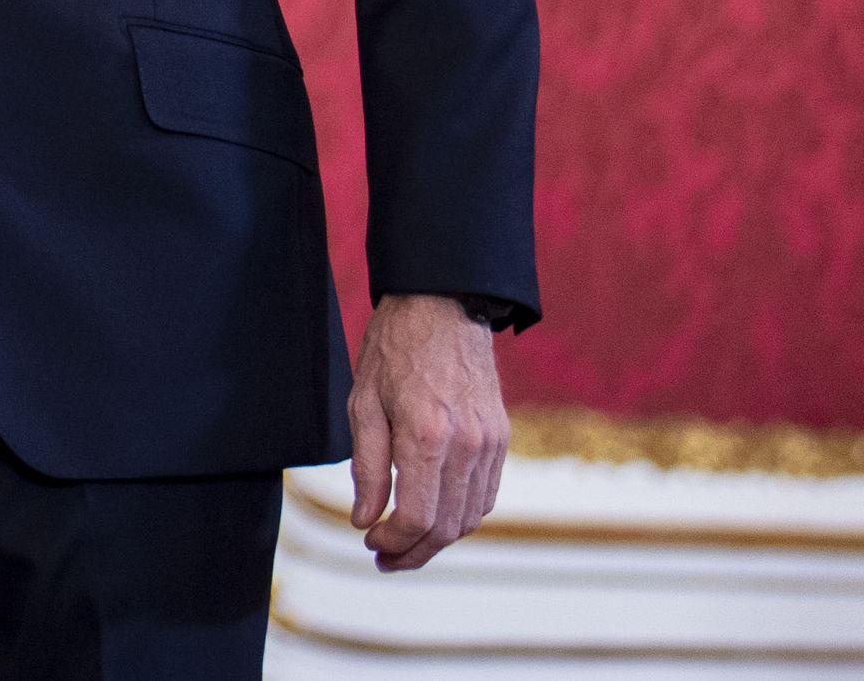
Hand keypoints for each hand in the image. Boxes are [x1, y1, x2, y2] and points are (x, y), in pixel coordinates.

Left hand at [346, 295, 505, 570]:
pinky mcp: (500, 438)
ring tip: (406, 542)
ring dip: (438, 539)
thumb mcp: (362, 403)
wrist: (443, 306)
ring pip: (470, 517)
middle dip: (414, 552)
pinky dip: (461, 514)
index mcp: (426, 435)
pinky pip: (485, 494)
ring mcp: (489, 443)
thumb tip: (365, 519)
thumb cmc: (395, 349)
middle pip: (447, 527)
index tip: (369, 541)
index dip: (392, 541)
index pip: (416, 517)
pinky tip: (434, 513)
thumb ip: (366, 467)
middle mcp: (466, 445)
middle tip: (384, 557)